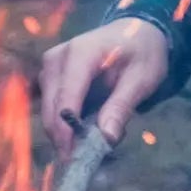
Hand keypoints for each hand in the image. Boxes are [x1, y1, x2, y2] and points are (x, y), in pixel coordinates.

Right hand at [38, 17, 169, 158]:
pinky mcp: (49, 76)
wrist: (135, 32)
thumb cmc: (141, 53)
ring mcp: (49, 67)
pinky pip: (52, 107)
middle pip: (51, 108)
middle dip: (66, 137)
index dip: (66, 130)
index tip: (73, 158)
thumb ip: (121, 107)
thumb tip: (106, 139)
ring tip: (97, 135)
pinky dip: (66, 122)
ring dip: (67, 130)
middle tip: (91, 156)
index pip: (66, 97)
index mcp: (81, 53)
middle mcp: (57, 58)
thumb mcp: (142, 79)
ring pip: (48, 111)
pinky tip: (88, 125)